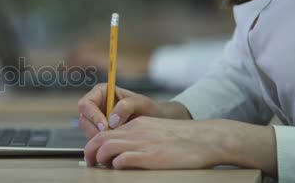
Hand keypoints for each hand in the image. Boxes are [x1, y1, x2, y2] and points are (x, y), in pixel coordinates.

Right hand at [77, 83, 162, 139]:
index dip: (93, 116)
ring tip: (118, 140)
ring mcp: (96, 120)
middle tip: (112, 138)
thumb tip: (111, 120)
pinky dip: (104, 145)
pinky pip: (95, 140)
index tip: (106, 127)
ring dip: (100, 139)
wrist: (155, 121)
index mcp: (101, 92)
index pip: (86, 104)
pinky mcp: (100, 132)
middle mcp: (95, 105)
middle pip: (84, 120)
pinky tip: (117, 145)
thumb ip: (126, 106)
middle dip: (96, 131)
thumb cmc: (148, 108)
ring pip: (88, 132)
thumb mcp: (140, 103)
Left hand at [84, 117, 227, 168]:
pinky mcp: (151, 156)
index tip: (94, 154)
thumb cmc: (184, 140)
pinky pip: (124, 158)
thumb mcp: (156, 131)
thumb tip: (125, 152)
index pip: (107, 131)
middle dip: (90, 150)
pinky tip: (117, 168)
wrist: (205, 139)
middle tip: (89, 162)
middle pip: (101, 138)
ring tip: (98, 166)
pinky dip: (116, 164)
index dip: (95, 143)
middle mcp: (136, 132)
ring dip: (99, 158)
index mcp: (137, 125)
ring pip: (108, 147)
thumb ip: (140, 137)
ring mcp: (143, 143)